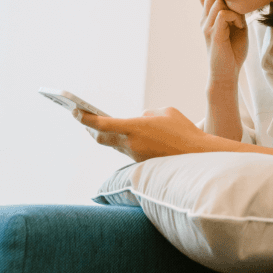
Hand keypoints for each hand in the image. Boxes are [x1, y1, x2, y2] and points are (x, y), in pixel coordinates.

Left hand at [76, 106, 207, 161]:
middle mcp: (130, 143)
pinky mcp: (141, 162)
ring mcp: (135, 155)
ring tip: (99, 125)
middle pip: (100, 138)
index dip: (85, 117)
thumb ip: (146, 115)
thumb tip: (137, 122)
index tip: (74, 110)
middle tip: (81, 117)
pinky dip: (123, 141)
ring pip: (113, 144)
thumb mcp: (166, 112)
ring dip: (107, 135)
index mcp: (134, 128)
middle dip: (89, 128)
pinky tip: (125, 136)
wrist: (198, 156)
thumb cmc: (183, 130)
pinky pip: (127, 149)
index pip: (102, 124)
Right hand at [198, 0, 247, 85]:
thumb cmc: (233, 51)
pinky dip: (235, 17)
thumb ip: (236, 13)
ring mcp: (207, 26)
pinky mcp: (213, 34)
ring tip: (240, 22)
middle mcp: (204, 20)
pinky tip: (239, 27)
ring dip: (235, 9)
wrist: (227, 73)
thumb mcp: (236, 27)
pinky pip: (222, 14)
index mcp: (208, 17)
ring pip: (219, 1)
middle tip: (240, 13)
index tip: (238, 6)